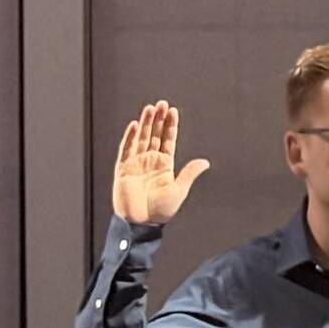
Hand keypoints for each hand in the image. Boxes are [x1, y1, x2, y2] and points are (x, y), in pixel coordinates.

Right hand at [112, 101, 209, 225]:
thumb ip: (189, 173)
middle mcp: (150, 161)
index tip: (173, 111)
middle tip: (162, 103)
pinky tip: (136, 125)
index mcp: (164, 165)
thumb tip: (205, 162)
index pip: (168, 140)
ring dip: (146, 123)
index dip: (170, 126)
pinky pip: (126, 149)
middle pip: (154, 135)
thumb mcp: (179, 190)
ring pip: (141, 138)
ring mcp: (136, 163)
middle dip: (158, 119)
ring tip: (151, 108)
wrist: (141, 223)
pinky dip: (130, 137)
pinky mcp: (123, 168)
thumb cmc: (160, 211)